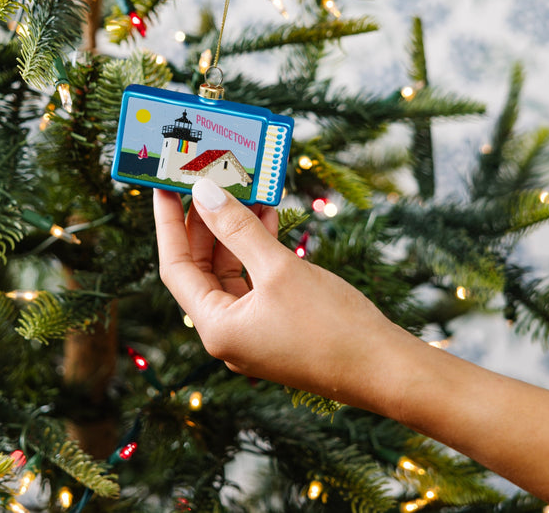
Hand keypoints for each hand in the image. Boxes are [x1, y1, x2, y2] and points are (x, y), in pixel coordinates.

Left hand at [153, 178, 406, 408]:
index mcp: (217, 327)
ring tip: (240, 188)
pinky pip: (255, 280)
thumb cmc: (331, 325)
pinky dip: (257, 248)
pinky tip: (267, 216)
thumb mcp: (279, 269)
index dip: (168, 224)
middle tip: (204, 180)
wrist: (385, 369)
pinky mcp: (277, 326)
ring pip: (230, 271)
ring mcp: (253, 331)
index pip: (175, 267)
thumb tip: (204, 193)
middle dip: (205, 222)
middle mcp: (228, 333)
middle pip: (201, 268)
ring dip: (234, 230)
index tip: (163, 187)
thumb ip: (238, 229)